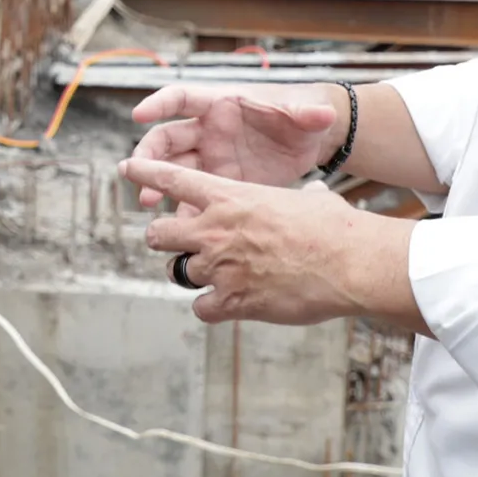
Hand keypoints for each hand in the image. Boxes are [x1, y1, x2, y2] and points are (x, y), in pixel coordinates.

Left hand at [120, 157, 427, 332]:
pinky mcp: (232, 301)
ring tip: (212, 275)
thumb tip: (312, 194)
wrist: (350, 263)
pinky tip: (227, 305)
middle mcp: (215, 230)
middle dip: (163, 238)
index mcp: (230, 197)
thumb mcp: (310, 198)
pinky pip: (201, 308)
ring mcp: (221, 267)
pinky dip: (210, 308)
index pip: (172, 180)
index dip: (146, 172)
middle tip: (177, 243)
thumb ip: (297, 197)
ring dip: (191, 274)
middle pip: (157, 233)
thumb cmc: (334, 227)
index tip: (127, 168)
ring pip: (177, 272)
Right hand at [127, 83, 344, 203]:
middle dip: (149, 154)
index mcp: (221, 104)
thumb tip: (321, 114)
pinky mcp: (221, 181)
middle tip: (135, 171)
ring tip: (146, 203)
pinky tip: (178, 227)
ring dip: (157, 185)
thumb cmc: (303, 115)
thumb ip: (309, 114)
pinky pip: (196, 196)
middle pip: (167, 138)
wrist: (312, 139)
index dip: (158, 104)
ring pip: (175, 170)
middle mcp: (208, 130)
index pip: (181, 98)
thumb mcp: (306, 112)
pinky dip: (185, 210)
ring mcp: (212, 157)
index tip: (138, 115)